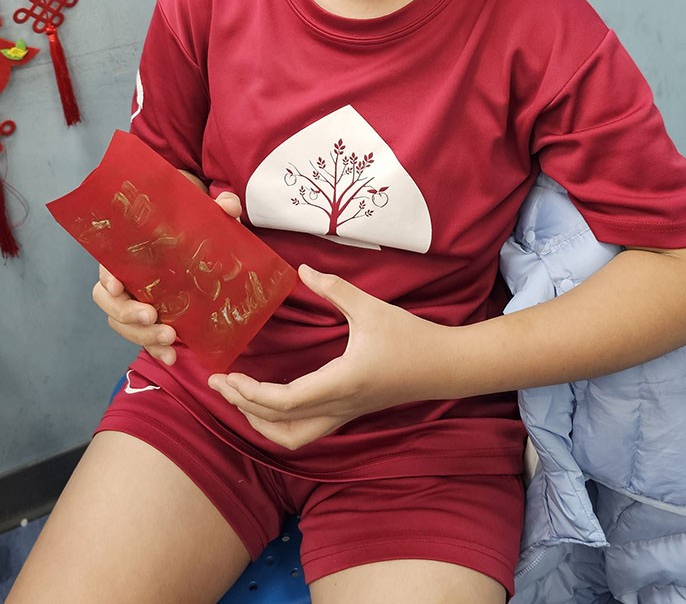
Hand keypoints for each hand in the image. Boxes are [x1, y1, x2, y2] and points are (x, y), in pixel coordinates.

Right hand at [91, 175, 241, 364]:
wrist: (198, 233)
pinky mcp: (152, 316)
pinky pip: (144, 337)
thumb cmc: (191, 219)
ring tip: (170, 339)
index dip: (108, 277)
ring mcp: (137, 298)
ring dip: (143, 336)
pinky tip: (171, 356)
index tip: (118, 286)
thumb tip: (228, 205)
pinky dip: (155, 349)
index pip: (107, 263)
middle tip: (152, 317)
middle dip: (127, 314)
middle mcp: (127, 276)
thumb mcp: (204, 209)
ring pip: (123, 324)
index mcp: (130, 248)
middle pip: (110, 301)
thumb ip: (217, 206)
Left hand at [207, 264, 452, 449]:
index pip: (284, 402)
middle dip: (243, 408)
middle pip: (279, 427)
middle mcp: (339, 407)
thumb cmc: (410, 337)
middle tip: (218, 383)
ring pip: (292, 439)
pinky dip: (278, 424)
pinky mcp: (348, 413)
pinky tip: (268, 401)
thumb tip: (301, 269)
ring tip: (237, 397)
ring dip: (259, 423)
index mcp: (341, 383)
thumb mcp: (371, 308)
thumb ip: (335, 288)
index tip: (226, 376)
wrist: (445, 367)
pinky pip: (305, 431)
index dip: (250, 394)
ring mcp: (344, 415)